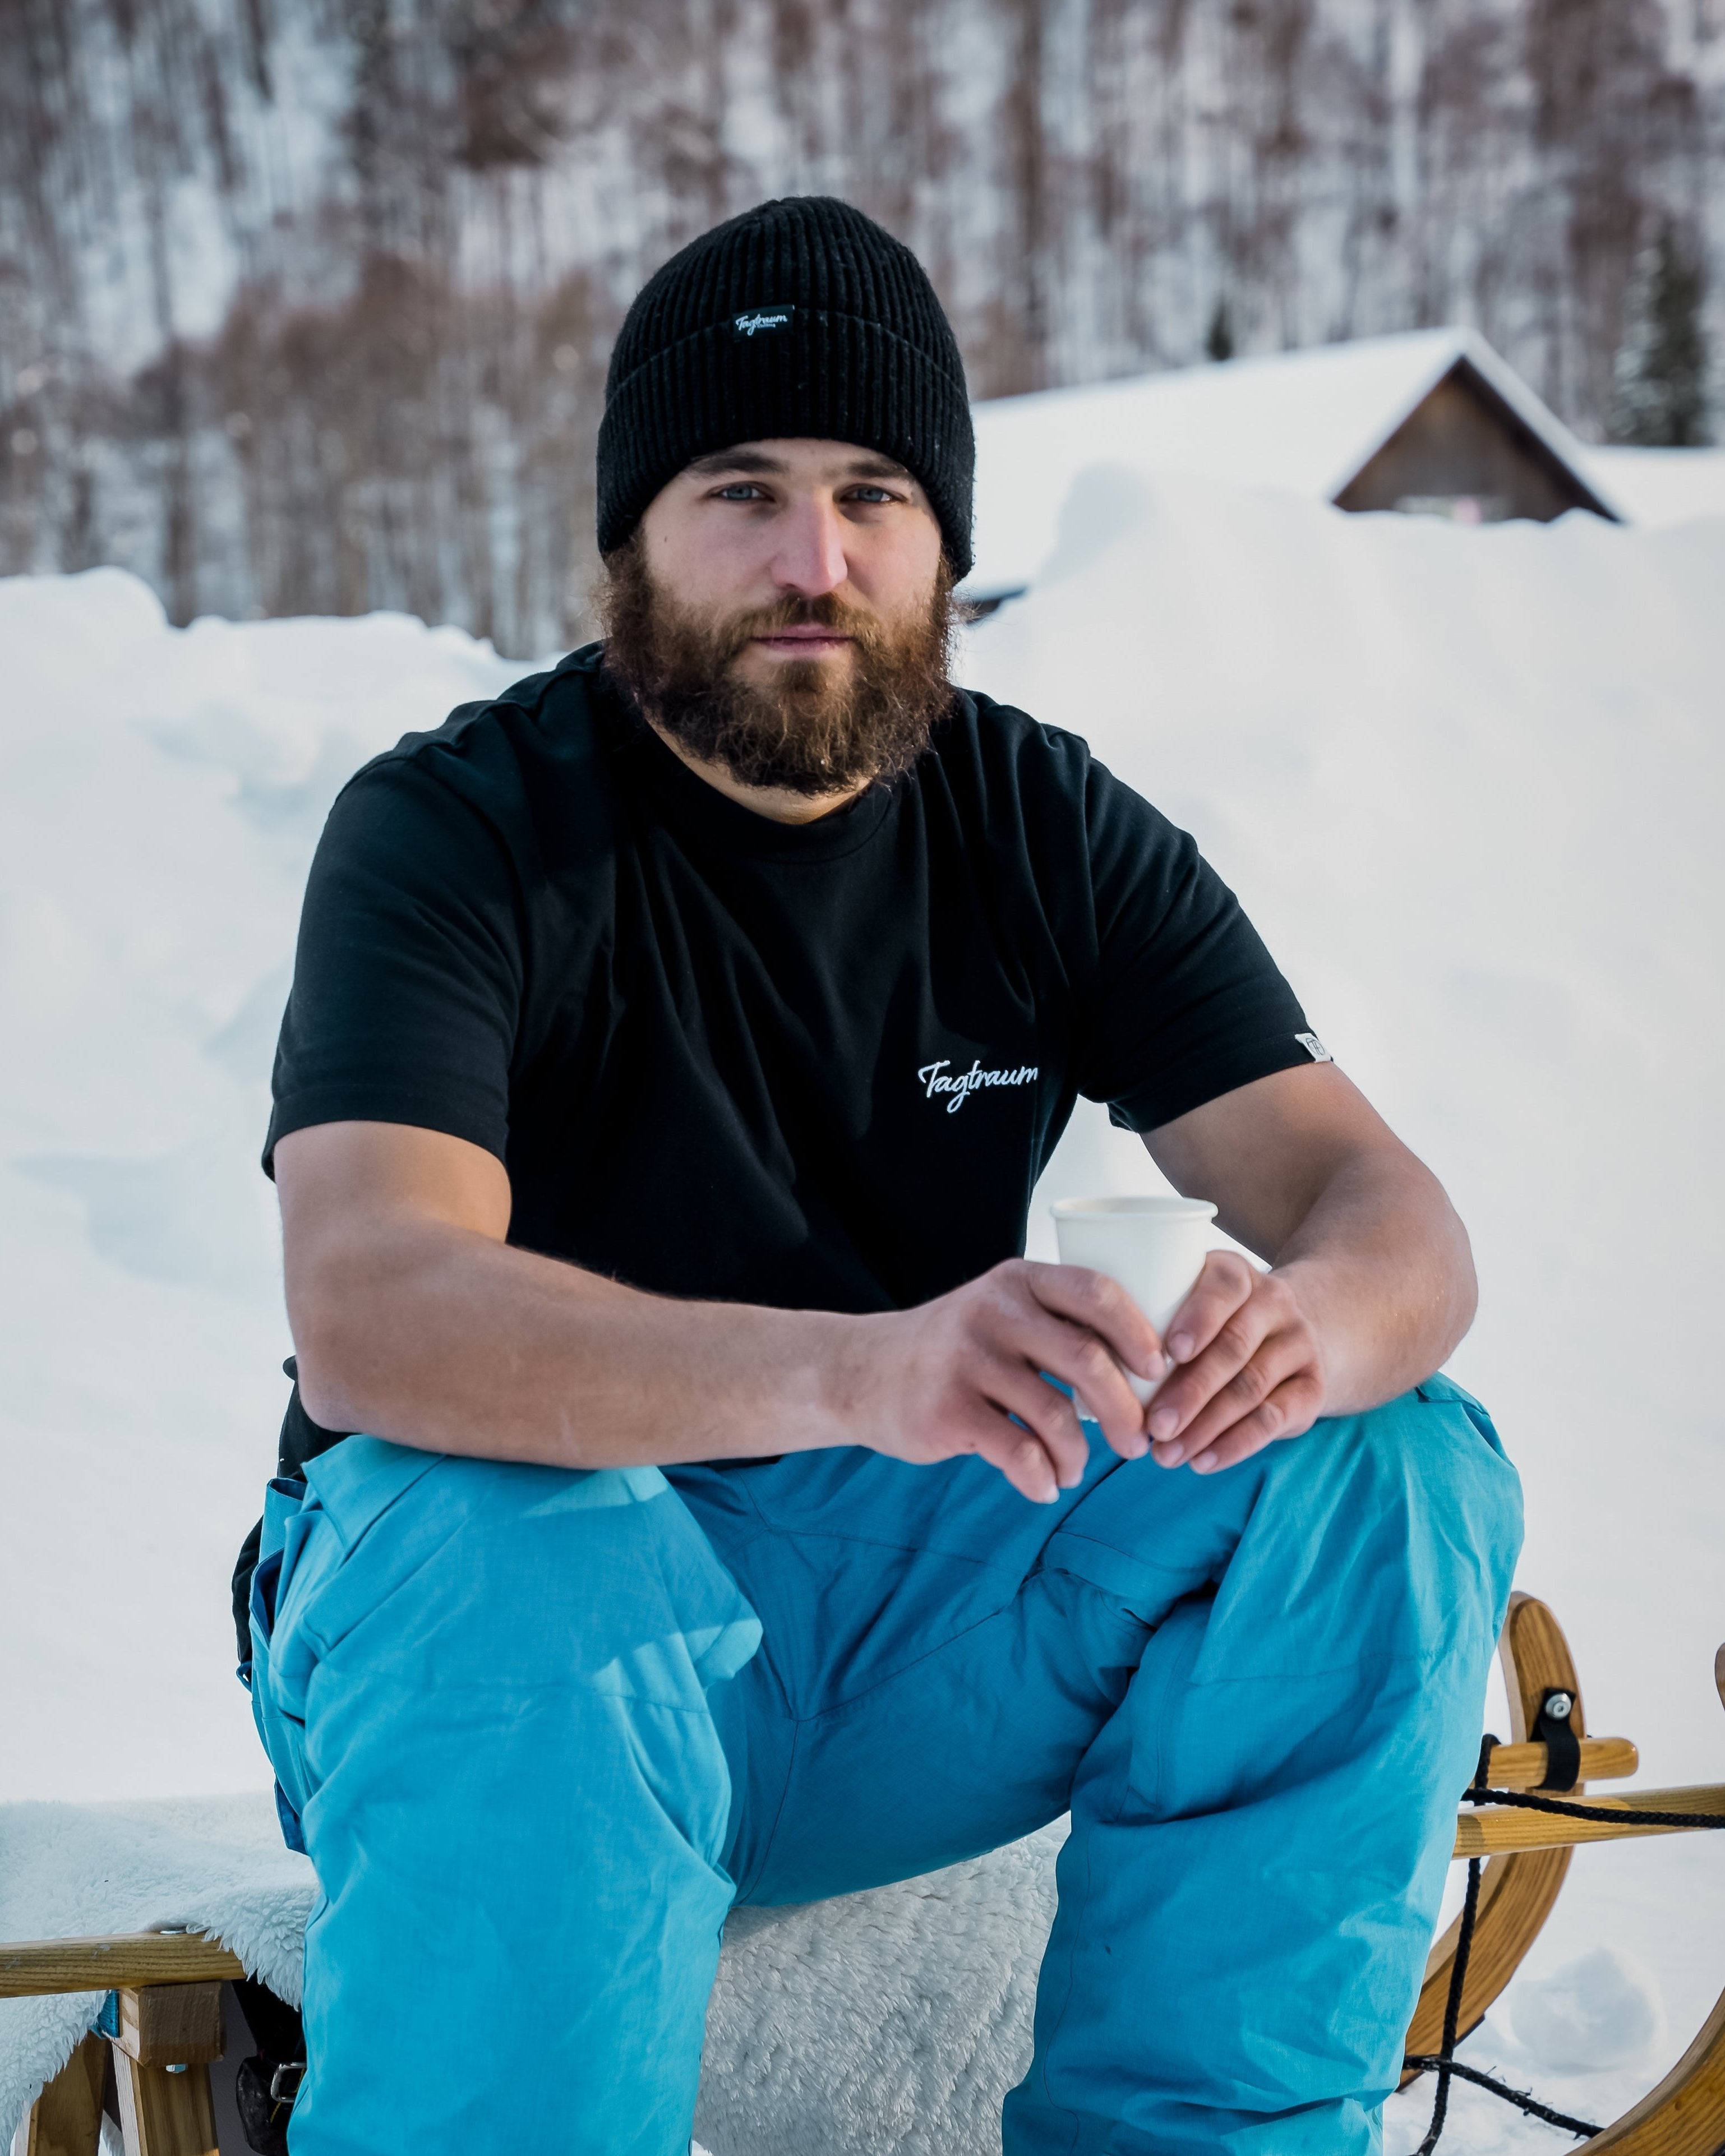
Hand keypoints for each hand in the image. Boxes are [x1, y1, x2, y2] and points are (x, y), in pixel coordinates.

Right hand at [848, 1260, 1165, 1503]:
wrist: (862, 1372)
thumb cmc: (955, 1349)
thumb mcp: (1000, 1310)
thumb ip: (1057, 1322)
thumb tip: (1148, 1369)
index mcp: (1018, 1281)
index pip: (1096, 1292)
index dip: (1139, 1332)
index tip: (1160, 1369)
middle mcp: (994, 1312)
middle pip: (1087, 1359)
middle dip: (1126, 1411)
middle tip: (1139, 1442)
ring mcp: (967, 1361)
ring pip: (1056, 1416)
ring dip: (1080, 1455)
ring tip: (1075, 1469)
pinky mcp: (947, 1410)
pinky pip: (1018, 1454)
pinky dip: (1042, 1478)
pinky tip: (1044, 1486)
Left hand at [1143, 1252, 1328, 1473]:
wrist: (1287, 1336)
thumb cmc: (1210, 1324)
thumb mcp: (1189, 1304)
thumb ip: (1153, 1321)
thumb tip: (1096, 1370)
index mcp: (1236, 1274)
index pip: (1223, 1288)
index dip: (1198, 1318)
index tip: (1169, 1351)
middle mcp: (1274, 1303)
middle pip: (1233, 1347)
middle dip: (1191, 1391)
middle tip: (1154, 1426)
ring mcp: (1298, 1344)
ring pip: (1251, 1387)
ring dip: (1206, 1426)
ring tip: (1167, 1454)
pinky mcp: (1312, 1387)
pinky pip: (1274, 1419)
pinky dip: (1235, 1444)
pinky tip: (1203, 1461)